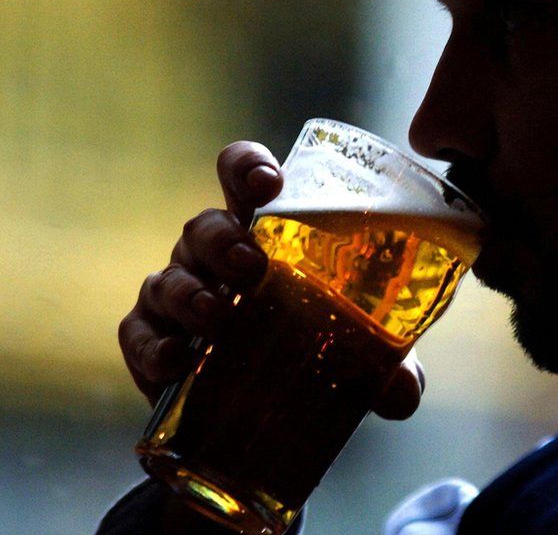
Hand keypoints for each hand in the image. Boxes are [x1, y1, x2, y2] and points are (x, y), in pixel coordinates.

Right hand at [118, 141, 424, 419]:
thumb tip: (404, 390)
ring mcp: (178, 294)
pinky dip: (153, 346)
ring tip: (219, 318)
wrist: (266, 405)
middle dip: (222, 240)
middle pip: (204, 226)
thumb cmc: (315, 345)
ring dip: (190, 294)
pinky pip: (138, 333)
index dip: (247, 167)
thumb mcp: (361, 350)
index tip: (269, 183)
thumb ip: (387, 362)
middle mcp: (214, 255)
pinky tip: (176, 361)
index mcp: (263, 233)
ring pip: (168, 277)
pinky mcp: (151, 340)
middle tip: (250, 265)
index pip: (243, 177)